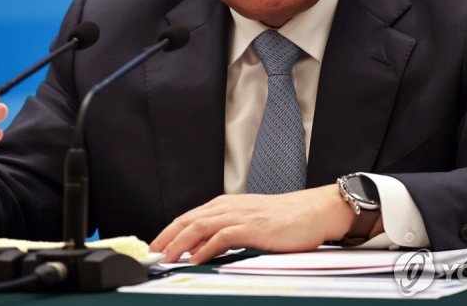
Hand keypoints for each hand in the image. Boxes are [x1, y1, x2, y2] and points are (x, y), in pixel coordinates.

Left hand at [150, 185, 375, 263]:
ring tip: (165, 259)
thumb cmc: (288, 219)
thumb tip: (204, 249)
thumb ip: (228, 233)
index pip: (189, 217)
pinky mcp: (253, 227)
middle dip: (166, 237)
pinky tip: (194, 260)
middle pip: (187, 219)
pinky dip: (204, 248)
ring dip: (178, 243)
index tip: (155, 247)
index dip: (168, 232)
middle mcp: (230, 206)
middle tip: (151, 254)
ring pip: (199, 226)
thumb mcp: (252, 223)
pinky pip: (221, 237)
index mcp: (228, 205)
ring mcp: (241, 215)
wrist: (316, 211)